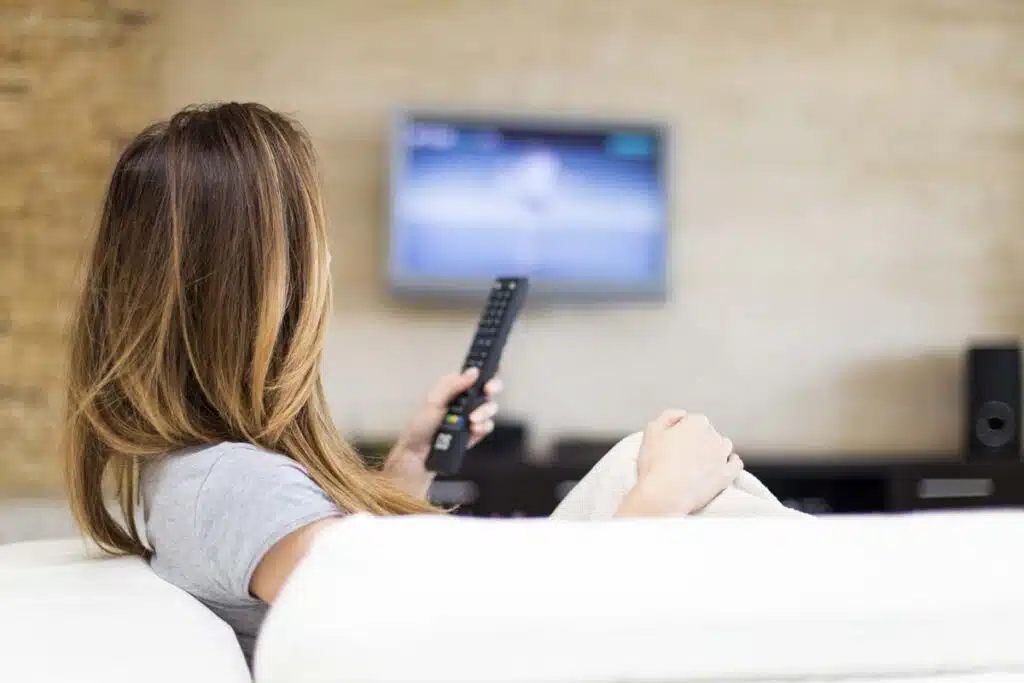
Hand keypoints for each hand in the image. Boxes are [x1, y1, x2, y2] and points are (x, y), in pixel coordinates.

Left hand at [384, 368, 502, 497]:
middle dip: (492, 388)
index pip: (474, 375)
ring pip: (490, 408)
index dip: (487, 371)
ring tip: (472, 420)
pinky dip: (483, 427)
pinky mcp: (474, 432)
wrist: (418, 455)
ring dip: (485, 411)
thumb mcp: (433, 401)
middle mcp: (464, 401)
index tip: (491, 370)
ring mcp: (470, 417)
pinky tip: (474, 430)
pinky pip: (487, 426)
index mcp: (454, 388)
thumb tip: (472, 372)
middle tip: (488, 391)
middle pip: (488, 389)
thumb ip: (453, 385)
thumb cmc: (419, 426)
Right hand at [617, 410, 742, 516]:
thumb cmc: (656, 464)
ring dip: (716, 450)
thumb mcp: (651, 431)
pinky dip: (731, 463)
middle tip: (684, 455)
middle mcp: (713, 436)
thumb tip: (681, 414)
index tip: (674, 442)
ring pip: (724, 446)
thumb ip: (667, 416)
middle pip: (709, 433)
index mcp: (696, 423)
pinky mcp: (727, 475)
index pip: (692, 421)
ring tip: (702, 461)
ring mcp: (722, 456)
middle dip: (699, 440)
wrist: (666, 494)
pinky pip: (736, 464)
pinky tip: (723, 466)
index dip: (682, 431)